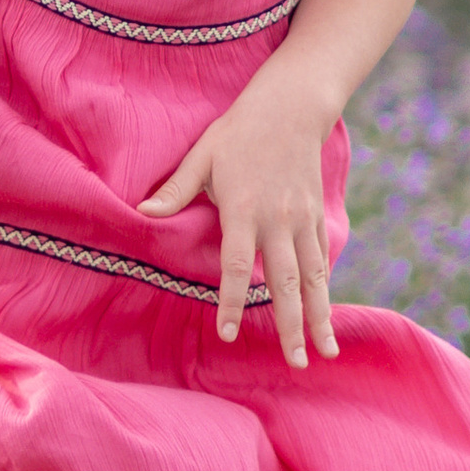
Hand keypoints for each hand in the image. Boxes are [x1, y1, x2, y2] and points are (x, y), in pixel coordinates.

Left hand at [138, 96, 336, 370]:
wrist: (292, 106)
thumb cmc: (239, 131)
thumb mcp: (203, 153)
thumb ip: (176, 188)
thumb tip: (142, 213)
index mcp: (245, 208)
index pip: (237, 264)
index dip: (230, 300)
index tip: (226, 332)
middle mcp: (279, 219)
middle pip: (285, 281)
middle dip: (291, 325)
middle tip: (295, 364)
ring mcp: (303, 220)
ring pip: (314, 276)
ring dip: (319, 316)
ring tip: (325, 353)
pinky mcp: (318, 216)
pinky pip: (322, 259)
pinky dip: (325, 289)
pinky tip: (327, 317)